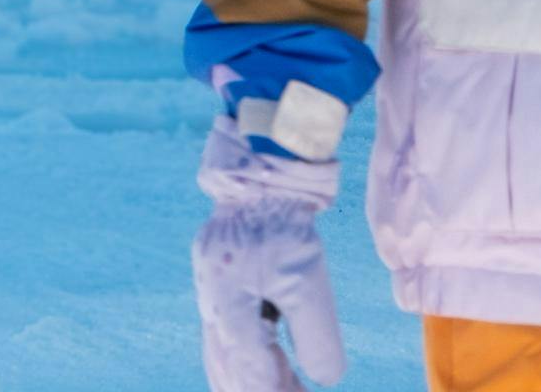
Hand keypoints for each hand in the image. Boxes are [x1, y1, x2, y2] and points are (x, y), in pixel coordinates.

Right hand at [193, 122, 344, 391]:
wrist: (262, 170)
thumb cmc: (285, 222)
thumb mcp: (307, 280)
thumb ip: (314, 334)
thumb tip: (327, 380)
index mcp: (227, 306)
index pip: (252, 372)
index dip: (279, 391)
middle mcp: (213, 304)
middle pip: (230, 369)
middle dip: (261, 389)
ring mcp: (213, 292)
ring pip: (224, 355)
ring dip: (250, 379)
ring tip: (283, 389)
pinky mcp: (220, 281)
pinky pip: (228, 333)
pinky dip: (244, 357)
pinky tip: (265, 369)